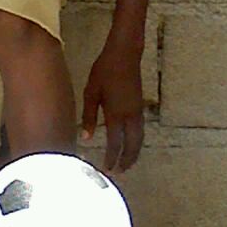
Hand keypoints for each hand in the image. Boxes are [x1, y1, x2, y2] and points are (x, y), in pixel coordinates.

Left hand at [81, 40, 143, 174]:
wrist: (125, 53)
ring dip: (134, 152)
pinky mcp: (140, 105)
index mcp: (116, 113)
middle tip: (119, 172)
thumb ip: (89, 116)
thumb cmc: (105, 71)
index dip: (111, 158)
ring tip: (126, 163)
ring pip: (139, 138)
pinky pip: (140, 130)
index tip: (107, 169)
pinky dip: (136, 141)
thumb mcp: (91, 92)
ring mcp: (137, 110)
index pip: (115, 143)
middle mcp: (130, 116)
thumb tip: (86, 137)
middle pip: (132, 145)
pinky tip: (130, 142)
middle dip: (127, 161)